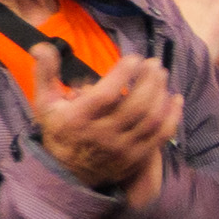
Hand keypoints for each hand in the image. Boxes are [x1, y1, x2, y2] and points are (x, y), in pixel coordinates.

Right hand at [34, 54, 177, 189]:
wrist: (67, 173)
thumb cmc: (59, 131)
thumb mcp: (45, 103)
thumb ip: (45, 73)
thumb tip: (42, 45)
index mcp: (78, 119)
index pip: (107, 95)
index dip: (123, 74)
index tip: (134, 58)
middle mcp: (102, 135)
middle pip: (135, 106)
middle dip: (149, 80)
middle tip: (154, 63)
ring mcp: (122, 148)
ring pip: (150, 119)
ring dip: (161, 94)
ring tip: (161, 75)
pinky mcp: (137, 157)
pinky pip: (161, 136)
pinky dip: (172, 116)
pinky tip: (175, 98)